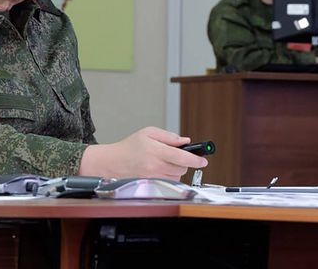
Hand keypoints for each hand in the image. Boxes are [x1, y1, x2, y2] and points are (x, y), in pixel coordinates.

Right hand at [78, 126, 208, 180]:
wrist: (113, 162)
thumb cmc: (130, 146)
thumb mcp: (149, 133)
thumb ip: (169, 136)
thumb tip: (185, 141)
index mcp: (156, 150)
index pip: (181, 156)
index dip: (195, 159)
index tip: (204, 160)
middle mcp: (155, 166)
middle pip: (182, 167)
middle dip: (185, 161)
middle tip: (176, 154)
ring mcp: (153, 177)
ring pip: (177, 175)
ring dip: (177, 168)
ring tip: (165, 161)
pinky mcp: (152, 184)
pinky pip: (169, 181)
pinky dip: (170, 175)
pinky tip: (161, 168)